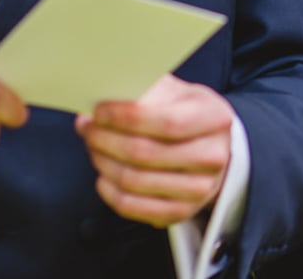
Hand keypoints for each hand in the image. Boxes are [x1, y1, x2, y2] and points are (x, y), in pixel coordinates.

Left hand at [75, 74, 232, 227]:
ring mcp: (199, 188)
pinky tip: (102, 174)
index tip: (99, 111)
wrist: (214, 150)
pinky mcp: (181, 212)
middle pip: (145, 153)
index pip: (167, 122)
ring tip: (93, 147)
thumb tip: (106, 95)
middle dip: (106, 139)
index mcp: (215, 119)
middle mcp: (213, 156)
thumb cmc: (189, 116)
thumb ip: (147, 90)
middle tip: (87, 128)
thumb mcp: (178, 94)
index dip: (126, 117)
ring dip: (103, 162)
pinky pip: (132, 206)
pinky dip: (108, 191)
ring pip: (134, 180)